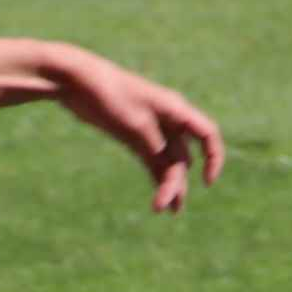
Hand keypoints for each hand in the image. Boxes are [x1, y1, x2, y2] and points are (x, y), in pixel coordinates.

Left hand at [58, 54, 224, 211]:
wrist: (78, 82)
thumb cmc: (110, 96)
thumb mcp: (137, 126)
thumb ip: (156, 150)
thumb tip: (173, 175)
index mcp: (176, 109)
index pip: (208, 134)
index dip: (214, 158)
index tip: (207, 182)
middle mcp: (169, 120)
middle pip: (183, 156)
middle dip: (178, 182)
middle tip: (166, 208)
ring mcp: (152, 129)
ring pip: (168, 162)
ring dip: (168, 184)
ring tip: (163, 210)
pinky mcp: (134, 137)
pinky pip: (153, 161)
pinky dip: (156, 178)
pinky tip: (157, 199)